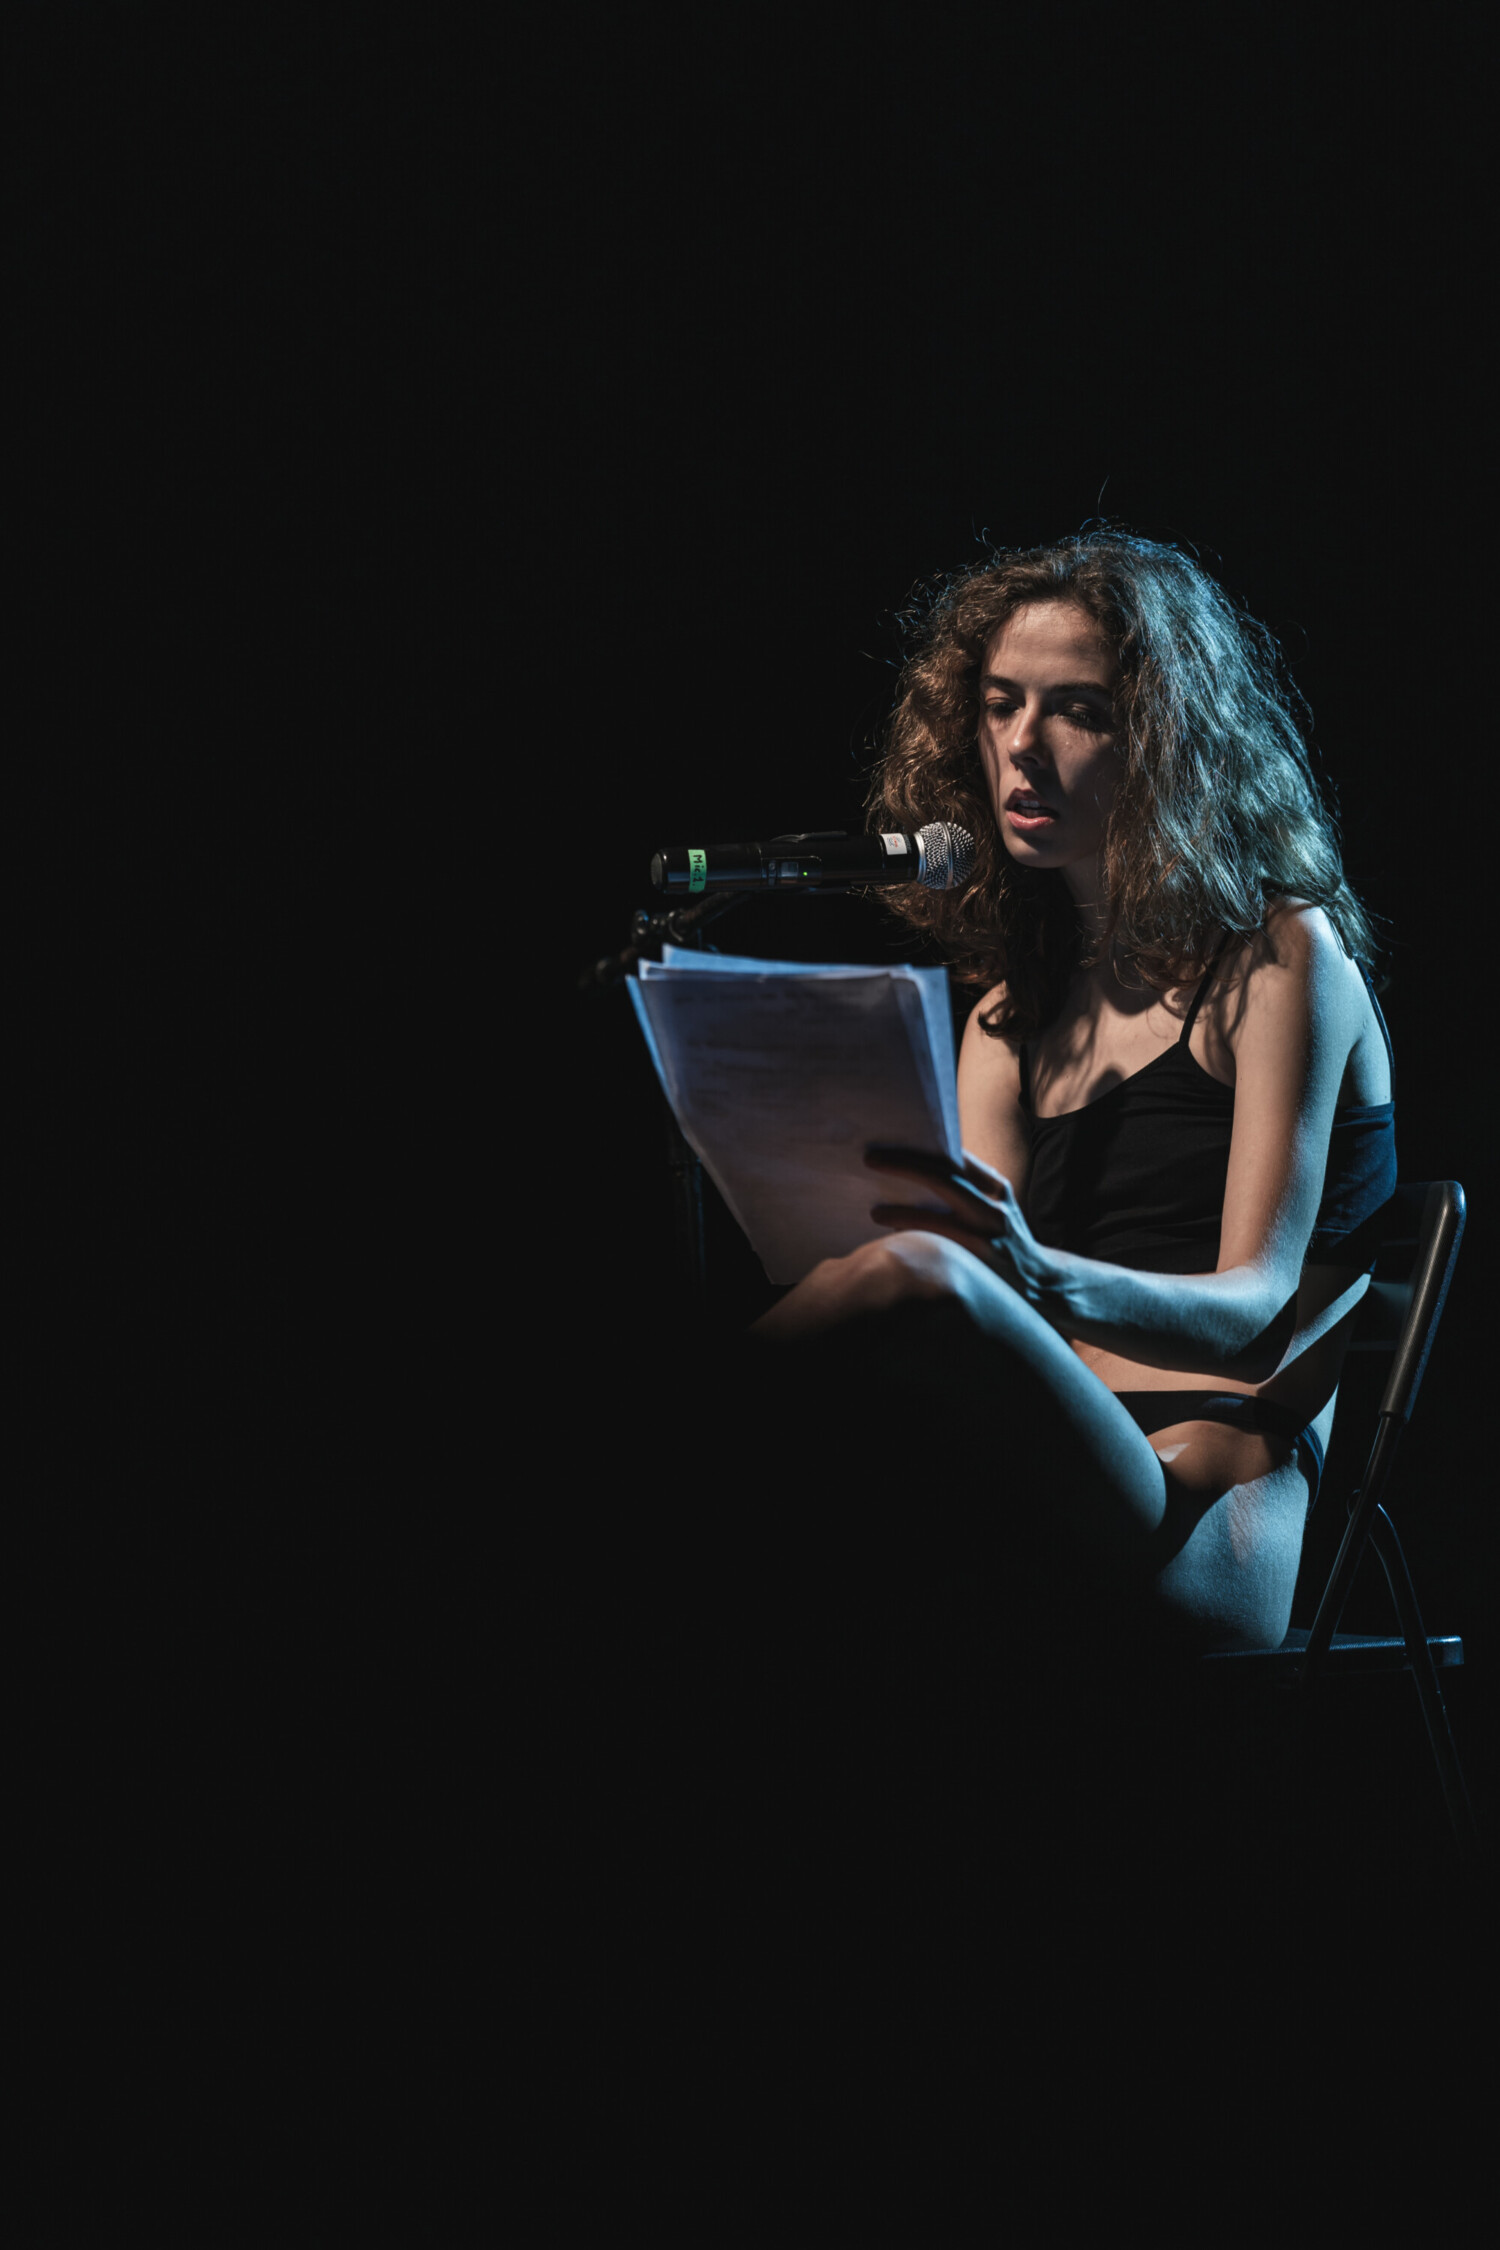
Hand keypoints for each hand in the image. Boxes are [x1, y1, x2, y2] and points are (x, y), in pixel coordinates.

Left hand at [864, 1144, 1069, 1320]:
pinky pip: (941, 1250)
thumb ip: (968, 1188)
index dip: (924, 1147)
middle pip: (945, 1180)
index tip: (893, 1137)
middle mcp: (994, 1209)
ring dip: (903, 1213)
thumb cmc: (1005, 1238)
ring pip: (939, 1219)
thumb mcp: (996, 1206)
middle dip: (906, 1166)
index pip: (958, 1159)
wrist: (1040, 1282)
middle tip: (870, 1158)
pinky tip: (894, 1241)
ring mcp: (988, 1238)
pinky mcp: (980, 1265)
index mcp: (996, 1187)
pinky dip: (917, 1243)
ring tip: (874, 1210)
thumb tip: (919, 1168)